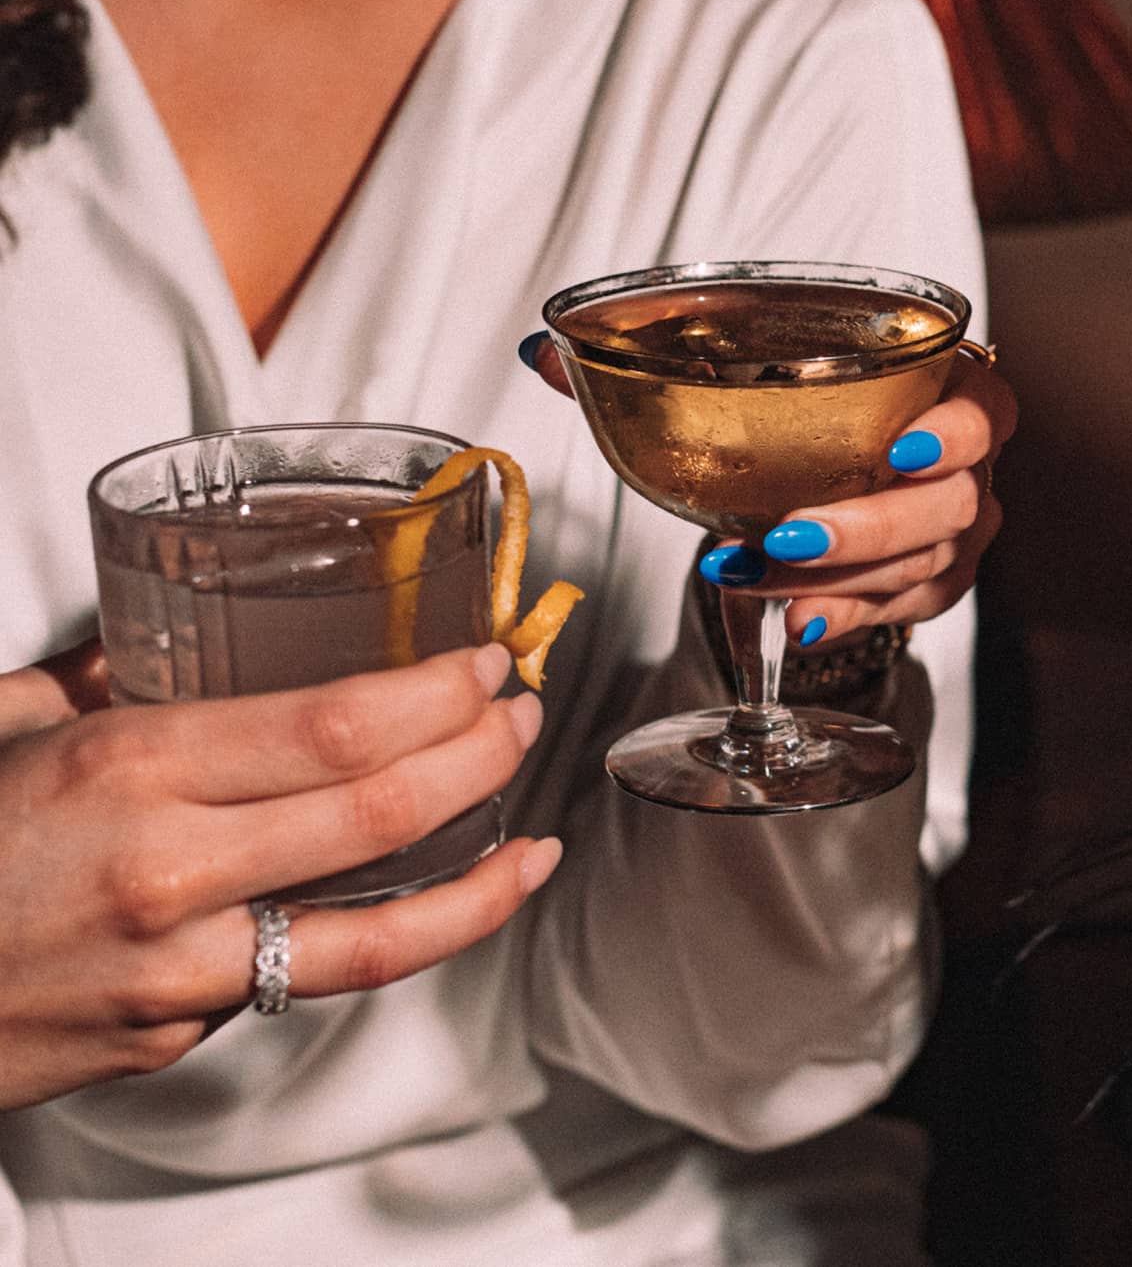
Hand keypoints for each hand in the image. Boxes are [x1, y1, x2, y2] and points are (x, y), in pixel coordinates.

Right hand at [0, 642, 559, 1109]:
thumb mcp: (4, 725)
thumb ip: (105, 676)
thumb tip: (180, 637)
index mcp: (128, 772)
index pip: (337, 726)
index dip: (438, 694)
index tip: (484, 665)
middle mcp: (170, 877)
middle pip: (381, 812)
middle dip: (481, 756)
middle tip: (523, 718)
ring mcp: (179, 976)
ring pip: (377, 936)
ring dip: (478, 880)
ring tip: (532, 840)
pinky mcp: (176, 1040)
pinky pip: (304, 975)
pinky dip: (382, 936)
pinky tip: (425, 904)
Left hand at [700, 350, 1017, 643]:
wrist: (848, 457)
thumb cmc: (845, 405)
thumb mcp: (826, 368)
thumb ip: (788, 359)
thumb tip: (696, 363)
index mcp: (964, 401)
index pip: (981, 417)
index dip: (949, 437)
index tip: (900, 453)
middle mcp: (975, 471)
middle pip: (948, 506)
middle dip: (865, 528)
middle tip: (790, 535)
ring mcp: (963, 533)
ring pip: (920, 566)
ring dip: (831, 578)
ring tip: (754, 575)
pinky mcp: (939, 583)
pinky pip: (899, 609)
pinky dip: (840, 614)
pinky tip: (796, 618)